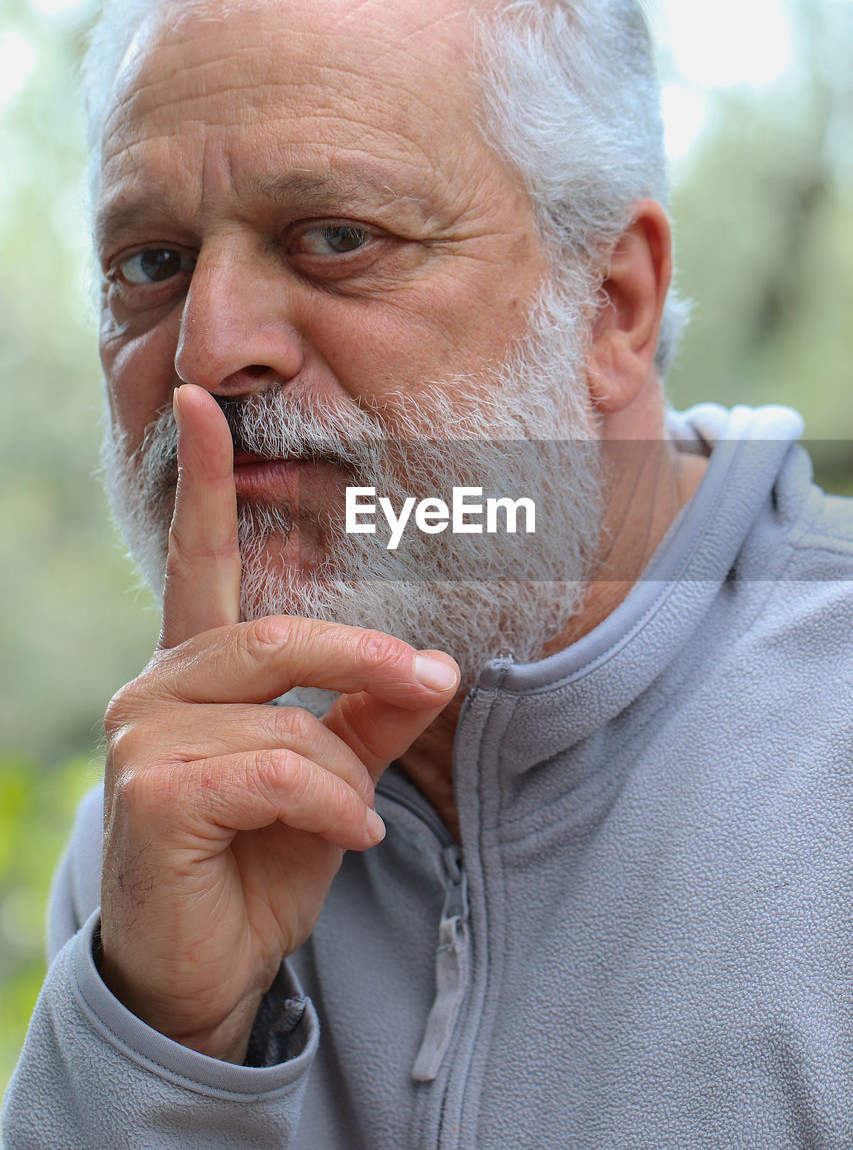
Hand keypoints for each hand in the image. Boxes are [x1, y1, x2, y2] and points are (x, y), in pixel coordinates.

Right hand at [99, 385, 458, 1062]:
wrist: (206, 969)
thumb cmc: (260, 859)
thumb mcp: (332, 778)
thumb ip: (369, 716)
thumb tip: (432, 665)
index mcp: (196, 669)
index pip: (200, 560)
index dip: (206, 481)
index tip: (198, 400)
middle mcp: (157, 686)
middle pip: (275, 635)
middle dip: (364, 658)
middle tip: (430, 681)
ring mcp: (142, 737)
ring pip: (287, 717)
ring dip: (345, 775)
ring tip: (358, 820)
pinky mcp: (149, 792)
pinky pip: (278, 771)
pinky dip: (334, 806)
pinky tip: (348, 838)